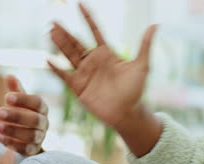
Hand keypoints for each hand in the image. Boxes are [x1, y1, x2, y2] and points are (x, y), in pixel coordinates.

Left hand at [0, 75, 48, 155]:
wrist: (25, 136)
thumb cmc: (21, 113)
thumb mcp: (18, 101)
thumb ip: (14, 89)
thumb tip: (9, 76)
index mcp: (42, 108)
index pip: (37, 102)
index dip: (23, 99)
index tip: (6, 97)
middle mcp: (44, 123)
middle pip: (35, 120)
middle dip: (17, 116)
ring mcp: (40, 138)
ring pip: (31, 136)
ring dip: (13, 131)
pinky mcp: (33, 150)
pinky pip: (26, 149)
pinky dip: (13, 144)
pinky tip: (0, 138)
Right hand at [49, 3, 156, 128]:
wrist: (127, 112)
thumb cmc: (136, 90)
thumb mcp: (142, 65)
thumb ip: (145, 45)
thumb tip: (155, 24)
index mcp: (107, 53)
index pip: (94, 31)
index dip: (87, 18)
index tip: (79, 5)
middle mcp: (93, 61)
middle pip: (76, 42)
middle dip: (65, 32)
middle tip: (54, 21)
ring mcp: (84, 73)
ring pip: (68, 55)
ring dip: (59, 44)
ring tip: (50, 32)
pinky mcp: (78, 87)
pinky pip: (64, 75)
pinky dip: (56, 68)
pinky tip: (48, 59)